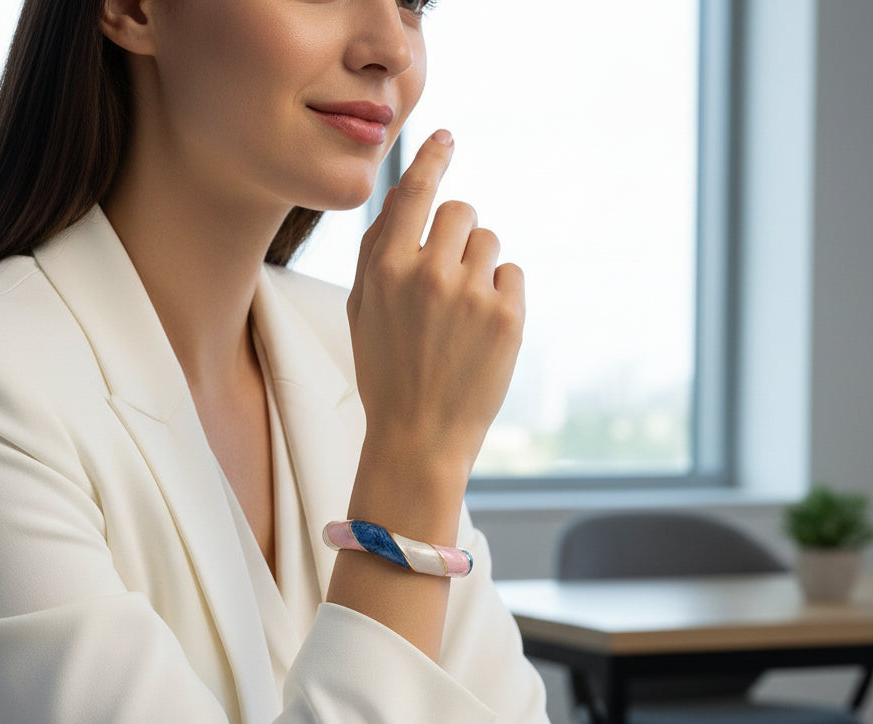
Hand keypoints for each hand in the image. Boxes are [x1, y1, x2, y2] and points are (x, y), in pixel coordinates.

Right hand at [346, 129, 525, 485]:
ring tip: (461, 316)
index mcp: (387, 269)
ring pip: (489, 242)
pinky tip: (481, 331)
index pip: (417, 191)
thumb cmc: (385, 373)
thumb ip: (378, 249)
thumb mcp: (361, 310)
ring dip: (479, 267)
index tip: (448, 138)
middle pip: (462, 210)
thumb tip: (405, 193)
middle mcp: (429, 273)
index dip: (435, 159)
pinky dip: (501, 294)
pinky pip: (512, 274)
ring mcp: (472, 294)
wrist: (419, 437)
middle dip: (458, 235)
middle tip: (449, 276)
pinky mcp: (508, 317)